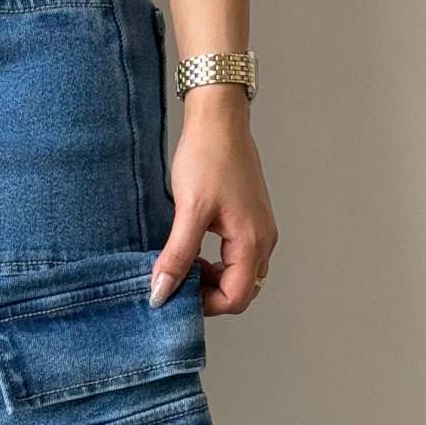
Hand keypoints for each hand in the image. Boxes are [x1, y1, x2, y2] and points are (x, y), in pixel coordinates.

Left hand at [149, 89, 278, 315]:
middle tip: (177, 278)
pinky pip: (238, 257)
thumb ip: (177, 255)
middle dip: (208, 293)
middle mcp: (264, 240)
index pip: (235, 298)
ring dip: (211, 278)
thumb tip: (161, 291)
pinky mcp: (251, 220)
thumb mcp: (188, 210)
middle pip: (240, 291)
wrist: (219, 120)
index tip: (175, 292)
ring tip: (183, 261)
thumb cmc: (207, 157)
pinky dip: (216, 262)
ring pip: (239, 275)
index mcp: (252, 241)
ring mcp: (260, 230)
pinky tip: (193, 247)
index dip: (204, 304)